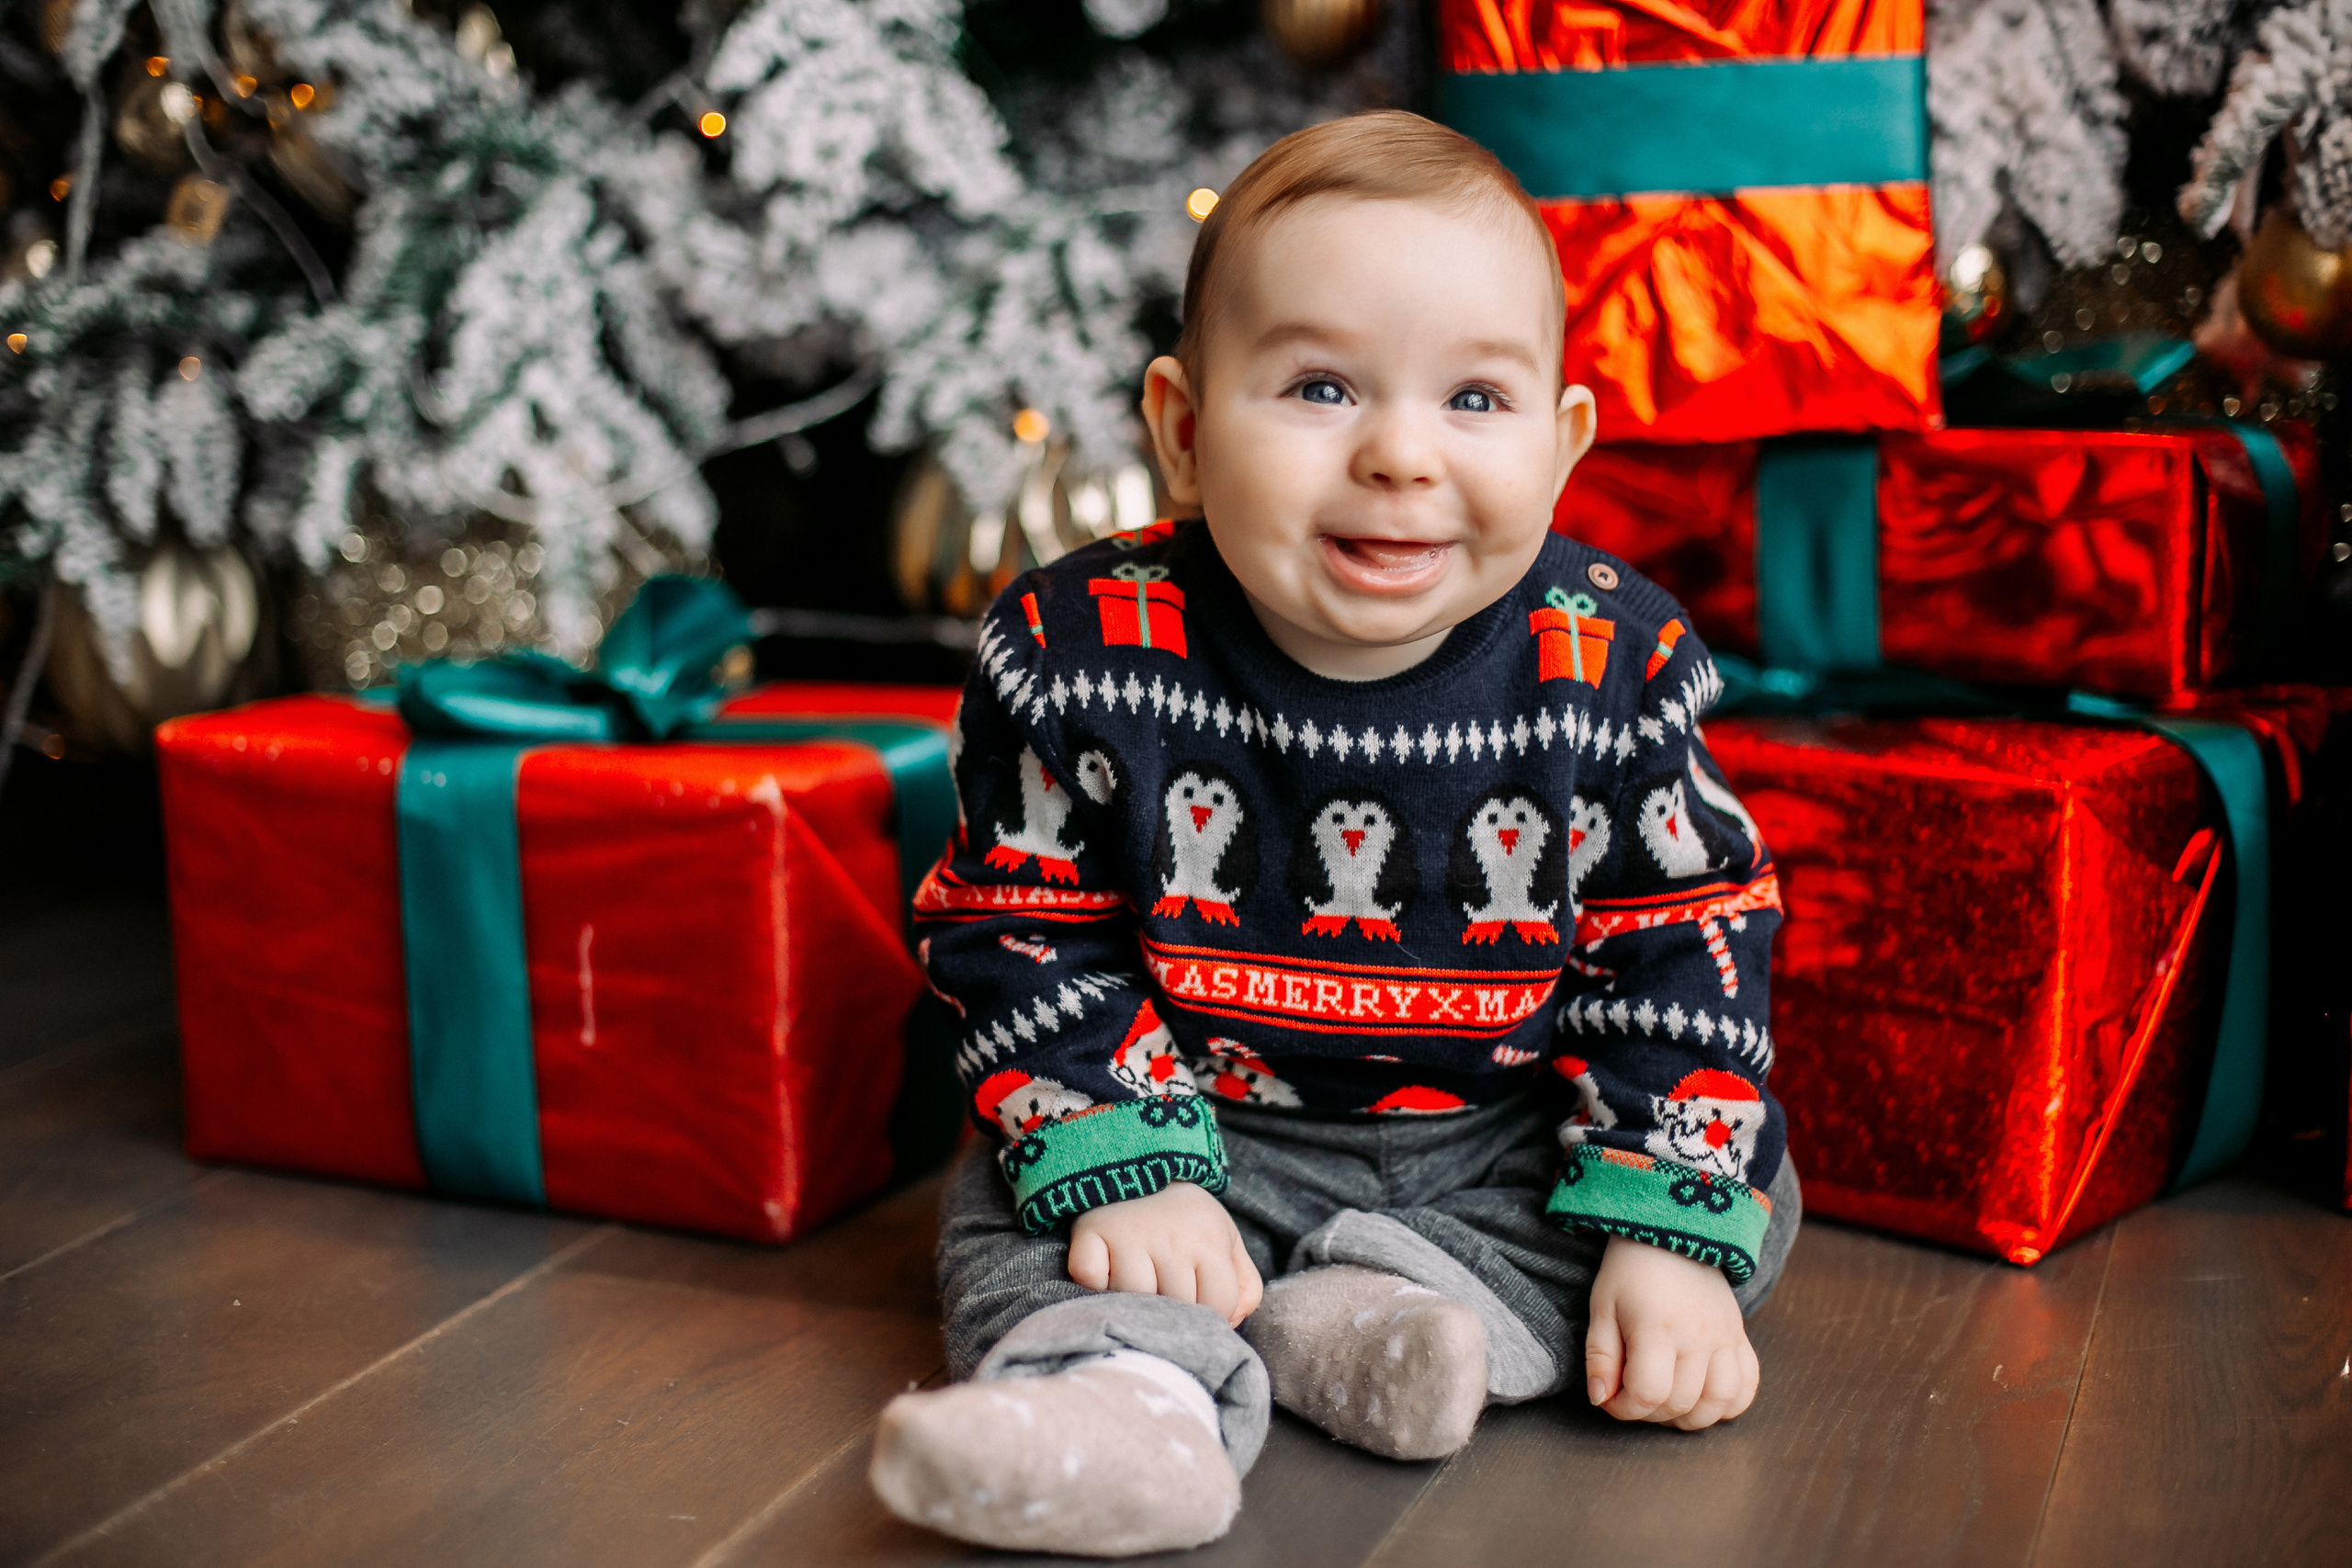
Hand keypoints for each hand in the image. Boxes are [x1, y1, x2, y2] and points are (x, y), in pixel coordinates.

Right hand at [1067, 1181, 1263, 1326]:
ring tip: (1137, 1279)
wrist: (1138, 1165)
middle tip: (1165, 1289)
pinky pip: (1089, 1277)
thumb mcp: (1227, 1242)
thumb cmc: (1186, 1220)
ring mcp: (1128, 1234)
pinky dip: (1093, 1281)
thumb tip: (1231, 1321)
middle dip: (1173, 1311)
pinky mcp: (1090, 1231)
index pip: (1219, 1303)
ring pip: (1132, 1298)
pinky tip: (1105, 1267)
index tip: (1199, 1300)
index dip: (1213, 1314)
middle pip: (1175, 1307)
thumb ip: (1245, 1286)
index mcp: (1210, 1239)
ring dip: (1132, 1300)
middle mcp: (1171, 1237)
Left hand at [1584, 1235, 1757, 1429]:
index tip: (1611, 1397)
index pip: (1648, 1394)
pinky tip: (1702, 1397)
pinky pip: (1747, 1386)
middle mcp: (1698, 1338)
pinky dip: (1728, 1404)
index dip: (1624, 1408)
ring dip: (1690, 1417)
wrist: (1673, 1233)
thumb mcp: (1602, 1307)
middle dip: (1650, 1413)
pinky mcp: (1740, 1337)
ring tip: (1667, 1401)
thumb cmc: (1630, 1271)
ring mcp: (1725, 1338)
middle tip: (1633, 1394)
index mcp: (1657, 1329)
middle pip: (1681, 1404)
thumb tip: (1601, 1400)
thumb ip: (1601, 1357)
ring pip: (1719, 1404)